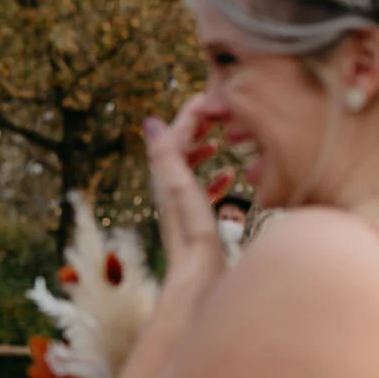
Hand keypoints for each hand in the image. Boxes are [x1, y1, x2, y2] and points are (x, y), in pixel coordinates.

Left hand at [143, 95, 229, 284]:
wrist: (199, 280)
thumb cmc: (192, 236)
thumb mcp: (179, 188)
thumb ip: (167, 155)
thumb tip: (151, 121)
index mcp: (166, 177)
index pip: (175, 133)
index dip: (192, 113)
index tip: (214, 96)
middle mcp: (170, 189)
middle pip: (180, 148)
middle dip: (196, 127)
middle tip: (217, 112)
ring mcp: (183, 205)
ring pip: (190, 168)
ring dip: (202, 150)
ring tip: (219, 140)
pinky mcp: (196, 221)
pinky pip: (202, 190)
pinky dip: (212, 177)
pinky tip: (227, 178)